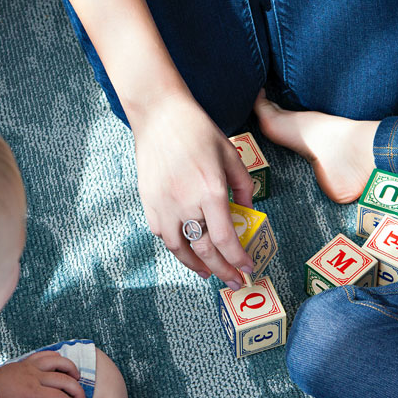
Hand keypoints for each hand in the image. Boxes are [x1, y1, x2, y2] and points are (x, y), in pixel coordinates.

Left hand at [0, 351, 85, 397]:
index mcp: (32, 392)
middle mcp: (35, 376)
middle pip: (65, 379)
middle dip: (77, 390)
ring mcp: (32, 366)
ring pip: (60, 362)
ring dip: (72, 370)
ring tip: (77, 380)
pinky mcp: (29, 361)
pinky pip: (48, 354)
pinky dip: (59, 358)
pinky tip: (63, 366)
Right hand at [131, 92, 254, 288]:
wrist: (159, 115)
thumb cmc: (198, 131)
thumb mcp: (231, 155)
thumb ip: (244, 188)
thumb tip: (248, 214)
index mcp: (210, 191)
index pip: (226, 239)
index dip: (238, 259)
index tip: (248, 269)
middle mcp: (186, 203)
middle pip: (205, 250)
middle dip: (223, 271)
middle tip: (234, 282)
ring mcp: (164, 205)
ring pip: (180, 250)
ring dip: (197, 266)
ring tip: (210, 272)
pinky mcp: (149, 203)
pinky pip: (163, 235)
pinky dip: (177, 248)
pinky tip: (188, 251)